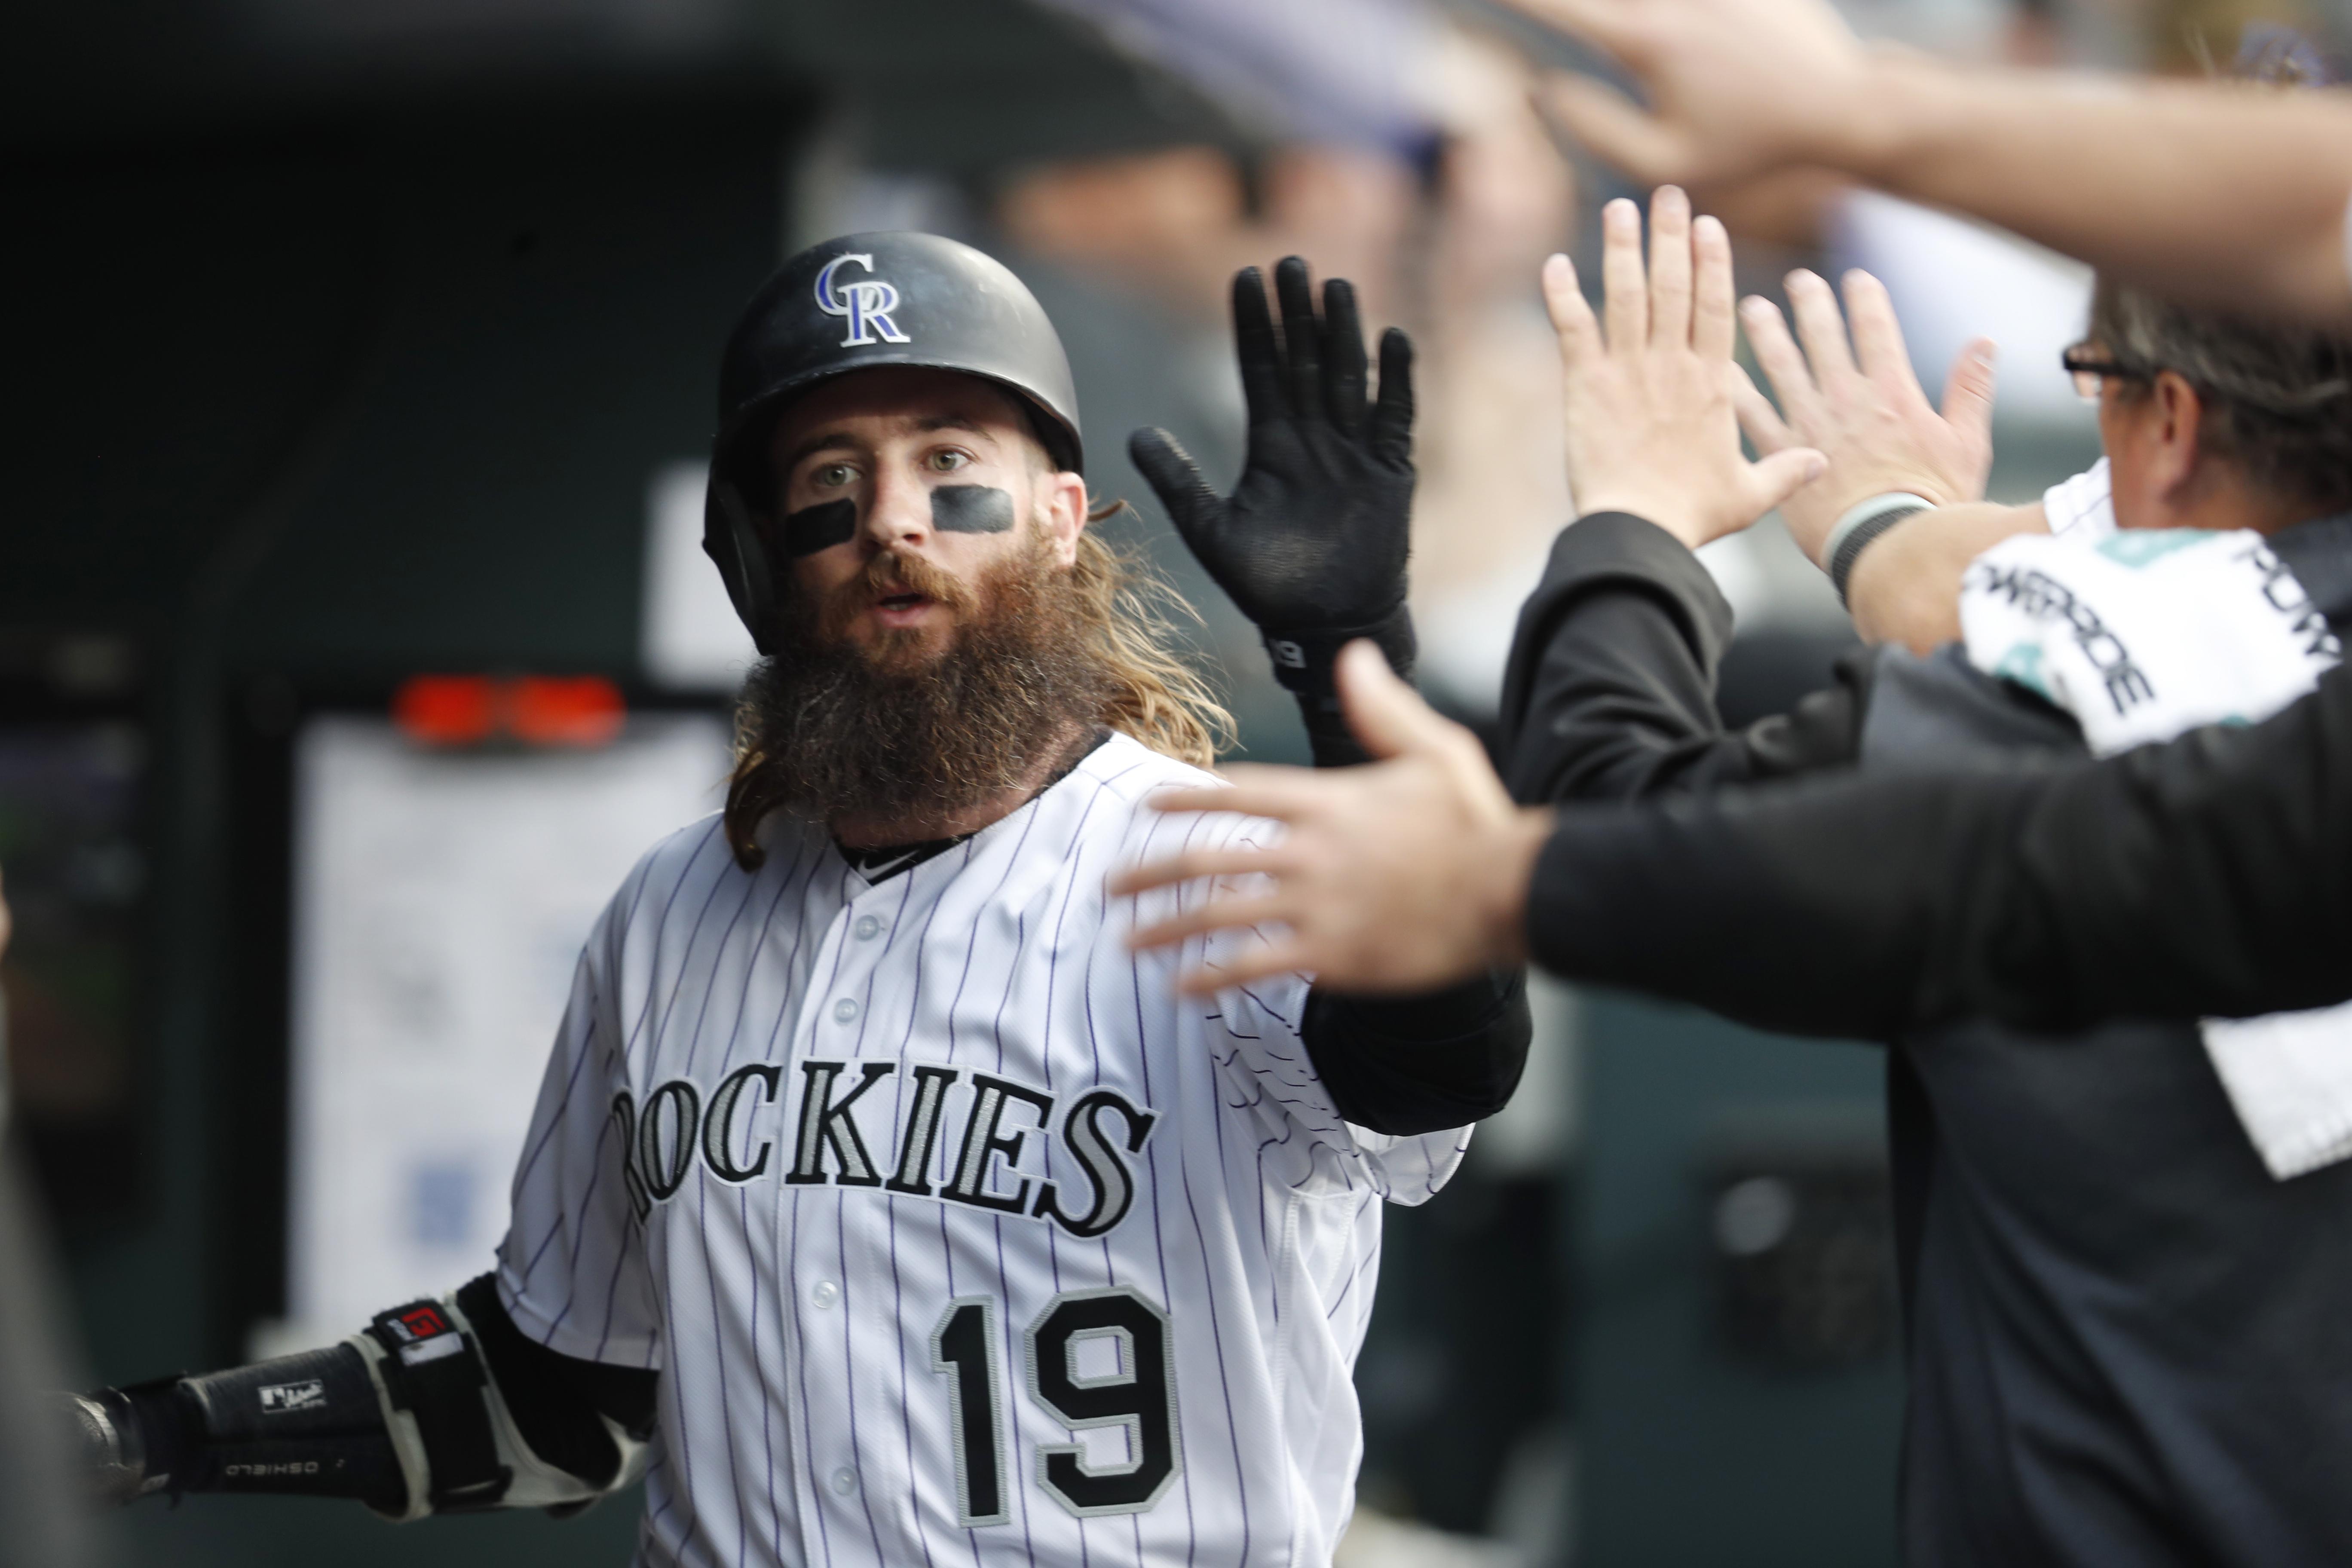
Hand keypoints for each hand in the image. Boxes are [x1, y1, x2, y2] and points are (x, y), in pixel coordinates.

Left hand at [1113, 642, 1551, 994]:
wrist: (1510, 893)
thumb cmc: (1476, 823)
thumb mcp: (1434, 748)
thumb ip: (1382, 708)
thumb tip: (1353, 656)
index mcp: (1326, 800)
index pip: (1234, 794)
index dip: (1184, 799)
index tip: (1147, 807)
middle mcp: (1309, 850)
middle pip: (1206, 857)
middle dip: (1150, 872)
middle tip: (1111, 887)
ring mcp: (1316, 905)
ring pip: (1217, 914)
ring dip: (1165, 928)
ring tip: (1128, 941)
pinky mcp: (1331, 954)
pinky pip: (1253, 966)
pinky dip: (1211, 977)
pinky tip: (1183, 988)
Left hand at [1129, 260, 1414, 653]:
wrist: (1322, 622)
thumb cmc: (1268, 583)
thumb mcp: (1211, 530)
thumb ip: (1178, 482)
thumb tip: (1135, 435)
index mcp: (1272, 443)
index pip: (1260, 369)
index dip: (1253, 325)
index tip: (1245, 276)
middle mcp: (1313, 437)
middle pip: (1305, 359)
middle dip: (1297, 312)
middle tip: (1289, 261)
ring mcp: (1353, 450)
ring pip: (1348, 375)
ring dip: (1343, 332)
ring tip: (1335, 285)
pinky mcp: (1389, 470)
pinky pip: (1395, 415)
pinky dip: (1397, 379)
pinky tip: (1393, 339)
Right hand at [1502, 0, 1872, 187]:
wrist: (1842, 104)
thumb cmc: (1751, 145)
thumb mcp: (1663, 164)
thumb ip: (1593, 128)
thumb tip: (1542, 86)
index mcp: (1646, 41)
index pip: (1559, 5)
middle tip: (1522, 3)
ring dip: (1609, 3)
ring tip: (1617, 36)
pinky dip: (1661, 8)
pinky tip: (1640, 14)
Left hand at [1550, 188, 1824, 550]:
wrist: (1641, 529)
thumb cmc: (1693, 515)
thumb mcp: (1750, 494)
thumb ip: (1783, 472)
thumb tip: (1821, 461)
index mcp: (1711, 384)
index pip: (1715, 307)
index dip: (1711, 263)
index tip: (1707, 225)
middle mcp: (1671, 366)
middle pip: (1673, 286)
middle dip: (1670, 236)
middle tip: (1667, 194)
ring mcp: (1628, 371)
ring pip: (1626, 295)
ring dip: (1622, 248)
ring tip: (1620, 208)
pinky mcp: (1586, 386)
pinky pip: (1573, 329)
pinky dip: (1562, 296)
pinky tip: (1554, 265)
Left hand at [1734, 269, 1995, 564]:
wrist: (1889, 547)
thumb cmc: (1932, 502)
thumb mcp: (1967, 443)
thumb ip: (1972, 389)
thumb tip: (1985, 342)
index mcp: (1892, 393)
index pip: (1876, 329)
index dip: (1865, 299)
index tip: (1855, 279)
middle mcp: (1847, 400)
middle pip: (1823, 337)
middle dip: (1810, 303)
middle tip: (1798, 281)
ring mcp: (1811, 426)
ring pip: (1782, 366)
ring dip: (1765, 333)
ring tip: (1750, 306)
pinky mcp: (1783, 457)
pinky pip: (1752, 416)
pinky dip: (1737, 391)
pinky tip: (1722, 370)